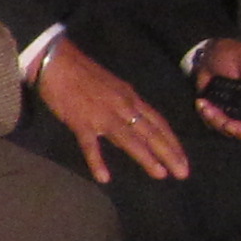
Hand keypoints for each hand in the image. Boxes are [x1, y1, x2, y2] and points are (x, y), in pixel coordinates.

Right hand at [34, 41, 188, 181]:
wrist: (57, 62)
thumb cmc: (82, 72)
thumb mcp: (112, 87)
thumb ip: (123, 108)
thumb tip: (131, 130)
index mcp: (130, 97)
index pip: (158, 122)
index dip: (172, 141)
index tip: (182, 158)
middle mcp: (123, 106)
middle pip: (151, 132)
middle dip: (169, 153)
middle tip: (183, 173)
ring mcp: (102, 115)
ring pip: (130, 139)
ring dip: (147, 157)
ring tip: (161, 175)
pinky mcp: (81, 122)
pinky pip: (91, 145)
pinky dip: (97, 162)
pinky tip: (104, 178)